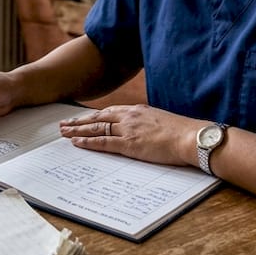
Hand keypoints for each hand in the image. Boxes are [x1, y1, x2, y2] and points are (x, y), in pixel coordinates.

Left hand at [58, 104, 197, 165]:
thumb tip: (143, 131)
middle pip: (97, 118)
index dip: (93, 116)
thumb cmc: (182, 132)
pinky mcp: (129, 144)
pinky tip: (77, 143)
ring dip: (78, 131)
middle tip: (64, 124)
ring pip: (96, 128)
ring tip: (64, 133)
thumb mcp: (161, 121)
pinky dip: (88, 142)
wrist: (191, 137)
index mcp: (137, 110)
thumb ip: (148, 124)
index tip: (81, 119)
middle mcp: (129, 116)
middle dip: (79, 122)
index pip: (109, 112)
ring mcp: (128, 129)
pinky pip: (103, 142)